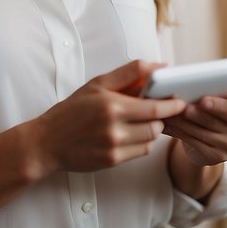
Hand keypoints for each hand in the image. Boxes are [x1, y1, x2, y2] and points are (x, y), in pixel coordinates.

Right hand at [29, 60, 186, 177]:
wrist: (47, 142)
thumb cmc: (72, 110)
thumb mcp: (97, 84)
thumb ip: (130, 73)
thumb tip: (160, 66)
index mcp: (112, 105)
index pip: (156, 107)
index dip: (172, 105)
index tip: (179, 101)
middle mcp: (114, 128)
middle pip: (157, 125)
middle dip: (162, 117)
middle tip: (159, 110)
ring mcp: (114, 147)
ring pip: (151, 139)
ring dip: (152, 129)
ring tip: (141, 121)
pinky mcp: (112, 161)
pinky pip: (141, 151)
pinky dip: (142, 142)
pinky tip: (130, 134)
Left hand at [162, 79, 226, 166]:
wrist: (203, 139)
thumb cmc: (204, 108)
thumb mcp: (208, 95)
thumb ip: (204, 87)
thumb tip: (182, 80)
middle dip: (213, 108)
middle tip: (194, 103)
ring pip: (210, 131)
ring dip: (188, 121)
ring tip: (172, 112)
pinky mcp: (219, 156)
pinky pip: (197, 143)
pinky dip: (180, 132)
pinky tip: (167, 125)